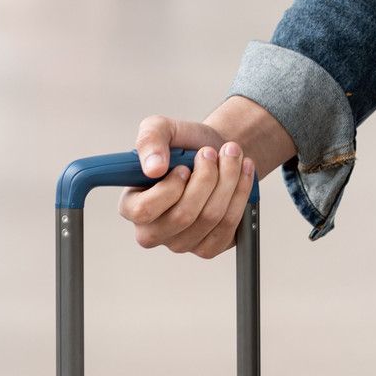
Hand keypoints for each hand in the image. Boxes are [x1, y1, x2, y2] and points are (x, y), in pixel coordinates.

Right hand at [119, 116, 256, 258]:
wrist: (216, 152)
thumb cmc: (184, 144)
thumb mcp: (162, 128)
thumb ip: (150, 140)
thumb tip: (153, 168)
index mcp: (132, 206)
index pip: (144, 211)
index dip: (170, 188)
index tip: (185, 167)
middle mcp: (153, 231)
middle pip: (183, 216)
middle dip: (206, 178)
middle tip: (212, 152)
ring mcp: (181, 243)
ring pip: (210, 218)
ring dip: (228, 180)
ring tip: (231, 154)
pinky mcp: (209, 246)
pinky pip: (229, 226)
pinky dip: (241, 194)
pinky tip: (243, 172)